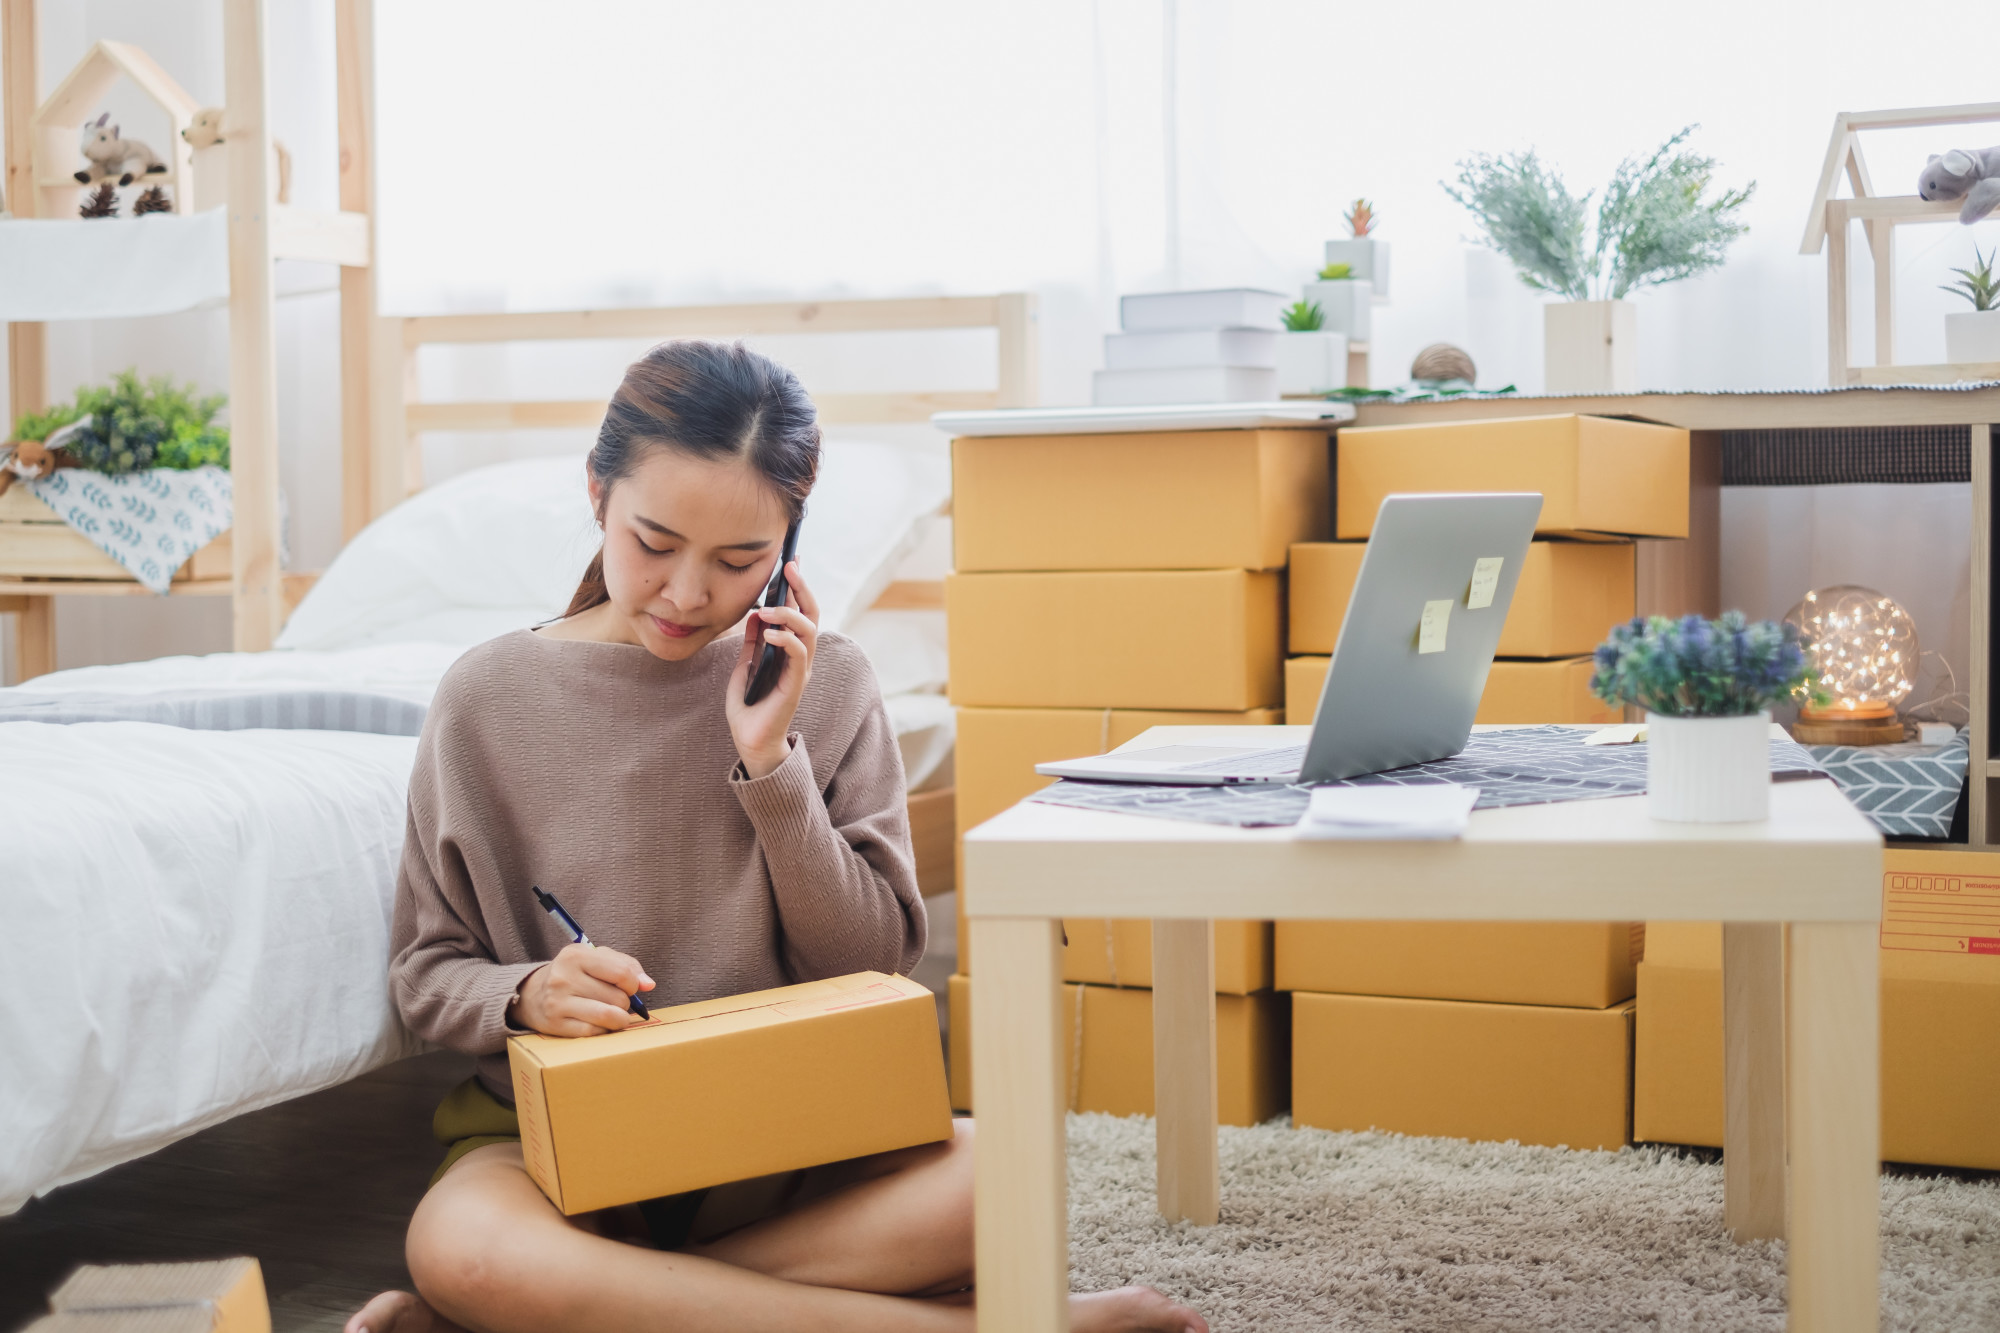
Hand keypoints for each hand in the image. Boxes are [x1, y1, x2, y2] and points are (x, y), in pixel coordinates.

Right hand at [508, 943, 653, 1036]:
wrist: (533, 994)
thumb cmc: (574, 974)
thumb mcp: (597, 959)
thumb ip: (627, 965)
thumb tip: (649, 984)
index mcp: (575, 955)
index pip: (622, 973)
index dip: (634, 984)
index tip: (629, 987)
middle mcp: (563, 977)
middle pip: (618, 998)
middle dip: (624, 1002)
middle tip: (615, 1000)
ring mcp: (558, 1003)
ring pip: (608, 1017)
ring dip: (619, 1019)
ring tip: (614, 1014)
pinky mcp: (555, 1025)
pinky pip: (594, 1032)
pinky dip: (603, 1030)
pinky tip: (598, 1024)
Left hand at [726, 559, 818, 777]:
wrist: (749, 740)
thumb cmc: (749, 706)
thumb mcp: (745, 665)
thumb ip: (751, 642)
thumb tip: (753, 614)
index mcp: (791, 650)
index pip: (800, 612)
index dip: (798, 587)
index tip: (791, 561)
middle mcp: (801, 658)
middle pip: (812, 615)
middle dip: (802, 589)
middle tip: (789, 568)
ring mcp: (801, 671)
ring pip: (809, 631)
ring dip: (789, 614)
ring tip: (766, 609)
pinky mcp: (795, 684)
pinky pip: (799, 654)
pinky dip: (786, 639)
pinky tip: (769, 632)